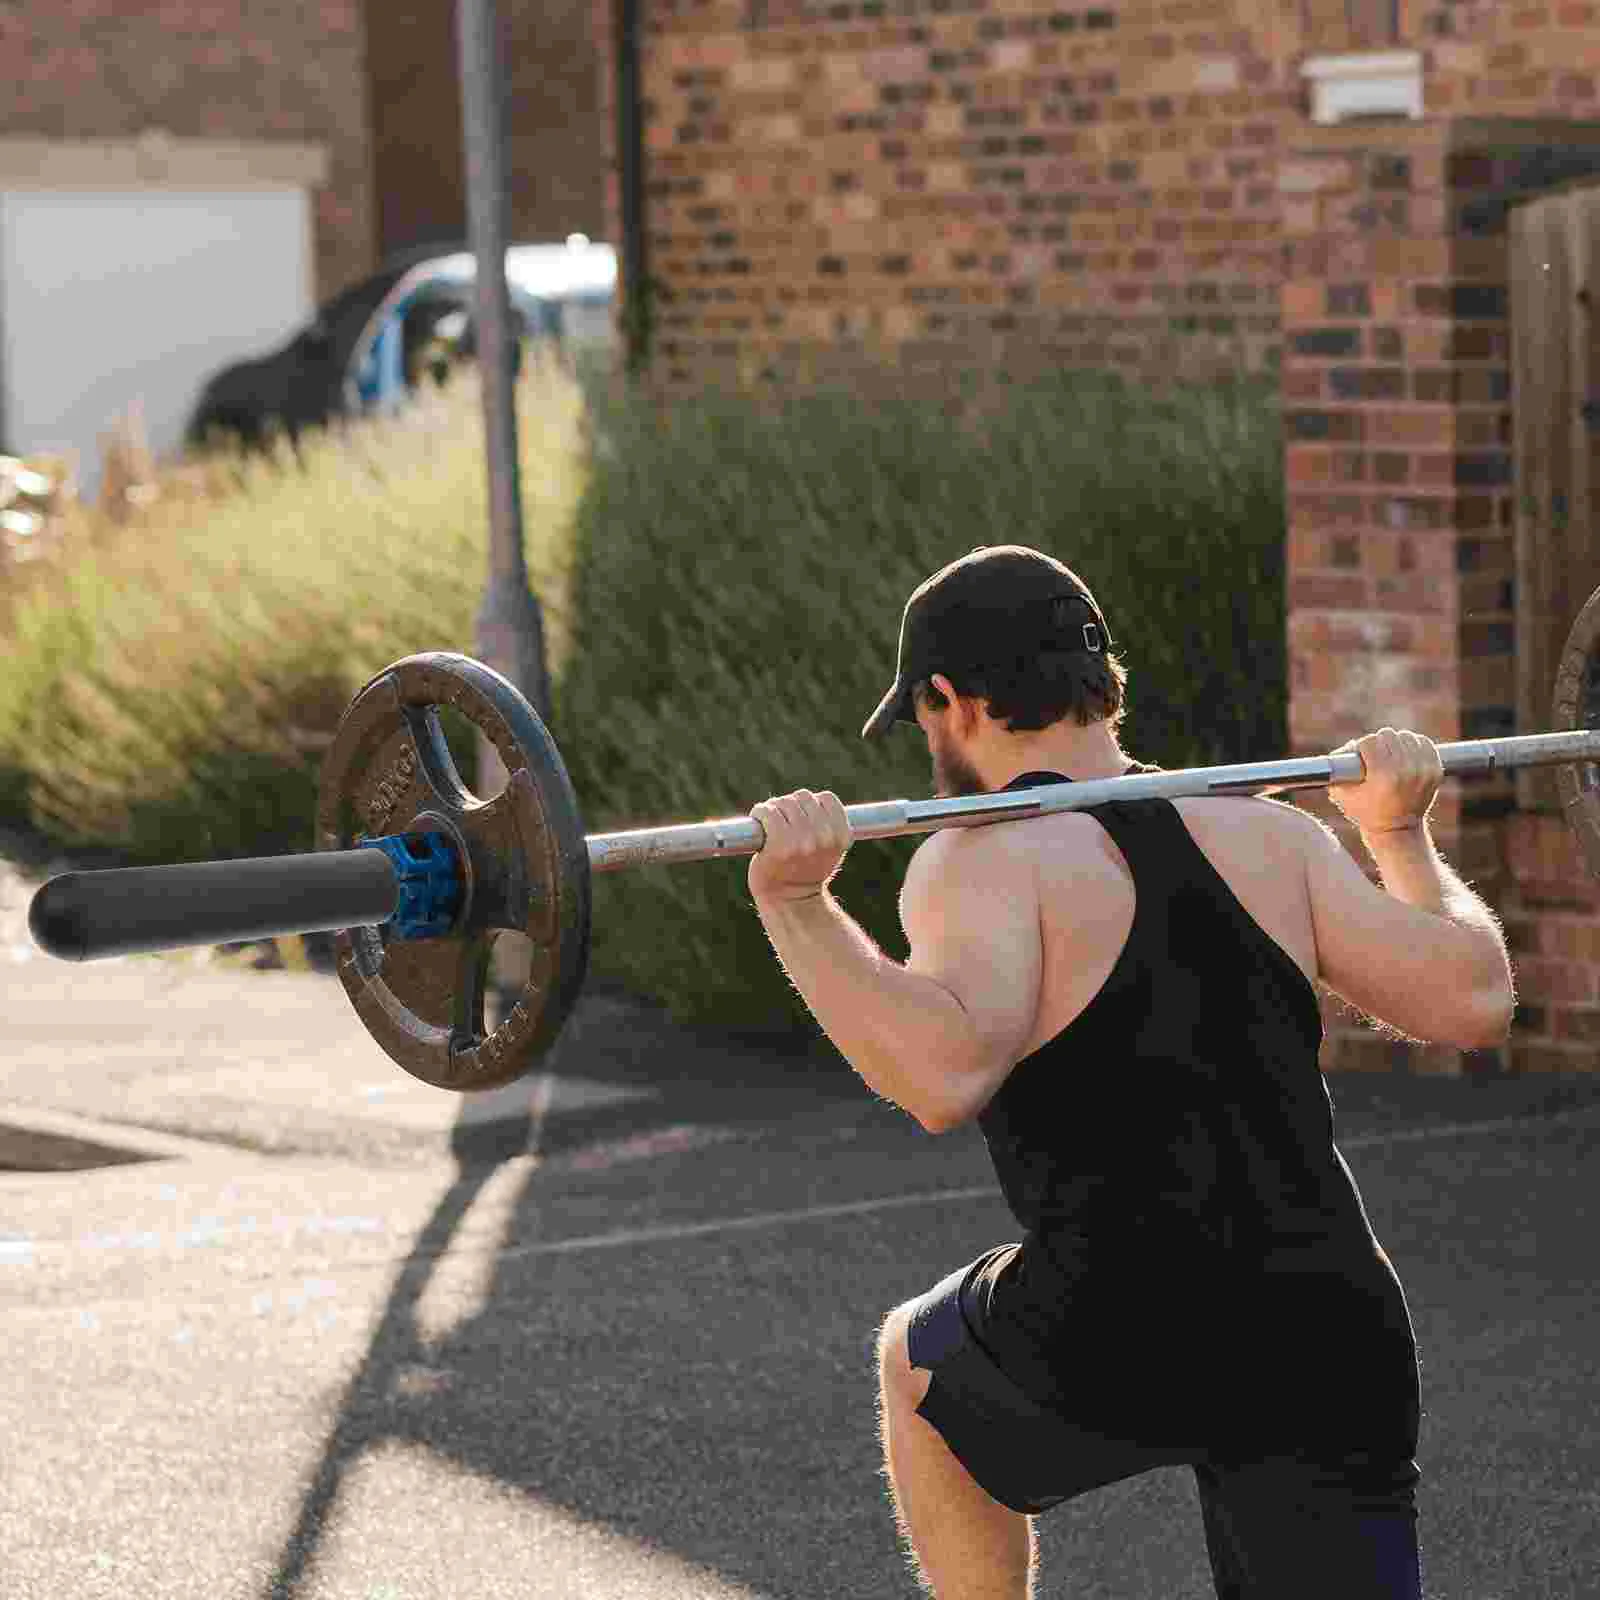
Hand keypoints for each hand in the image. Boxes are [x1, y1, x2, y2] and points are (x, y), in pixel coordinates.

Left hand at [747, 789, 850, 903]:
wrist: (790, 900)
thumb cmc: (807, 871)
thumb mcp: (830, 850)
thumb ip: (830, 825)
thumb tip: (817, 800)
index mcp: (841, 837)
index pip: (828, 799)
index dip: (813, 804)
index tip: (804, 817)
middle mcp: (823, 838)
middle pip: (804, 797)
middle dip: (791, 806)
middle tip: (784, 822)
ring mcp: (802, 842)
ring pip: (785, 803)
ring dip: (775, 808)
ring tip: (772, 825)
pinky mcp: (779, 846)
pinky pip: (769, 812)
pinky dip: (761, 813)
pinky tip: (760, 821)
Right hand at [1329, 727, 1443, 836]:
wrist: (1397, 830)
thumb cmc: (1365, 812)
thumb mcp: (1341, 793)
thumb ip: (1336, 767)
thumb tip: (1350, 746)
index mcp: (1383, 776)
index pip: (1370, 741)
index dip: (1361, 748)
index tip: (1361, 759)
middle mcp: (1407, 771)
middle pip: (1388, 735)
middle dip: (1378, 744)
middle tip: (1375, 757)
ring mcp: (1424, 770)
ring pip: (1406, 736)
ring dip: (1396, 743)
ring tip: (1390, 756)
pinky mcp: (1436, 770)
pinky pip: (1423, 742)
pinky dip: (1413, 745)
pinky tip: (1405, 755)